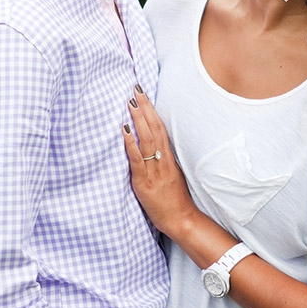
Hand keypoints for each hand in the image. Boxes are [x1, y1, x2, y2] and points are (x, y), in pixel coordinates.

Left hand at [122, 86, 196, 238]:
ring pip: (147, 139)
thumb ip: (161, 161)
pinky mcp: (145, 181)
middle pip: (155, 128)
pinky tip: (125, 130)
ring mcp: (154, 170)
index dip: (152, 110)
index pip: (161, 128)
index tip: (144, 94)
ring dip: (138, 119)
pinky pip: (137, 159)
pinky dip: (130, 143)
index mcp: (168, 157)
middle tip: (137, 88)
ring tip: (130, 101)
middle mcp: (163, 160)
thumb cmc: (174, 200)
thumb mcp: (170, 175)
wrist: (181, 219)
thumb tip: (148, 147)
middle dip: (146, 107)